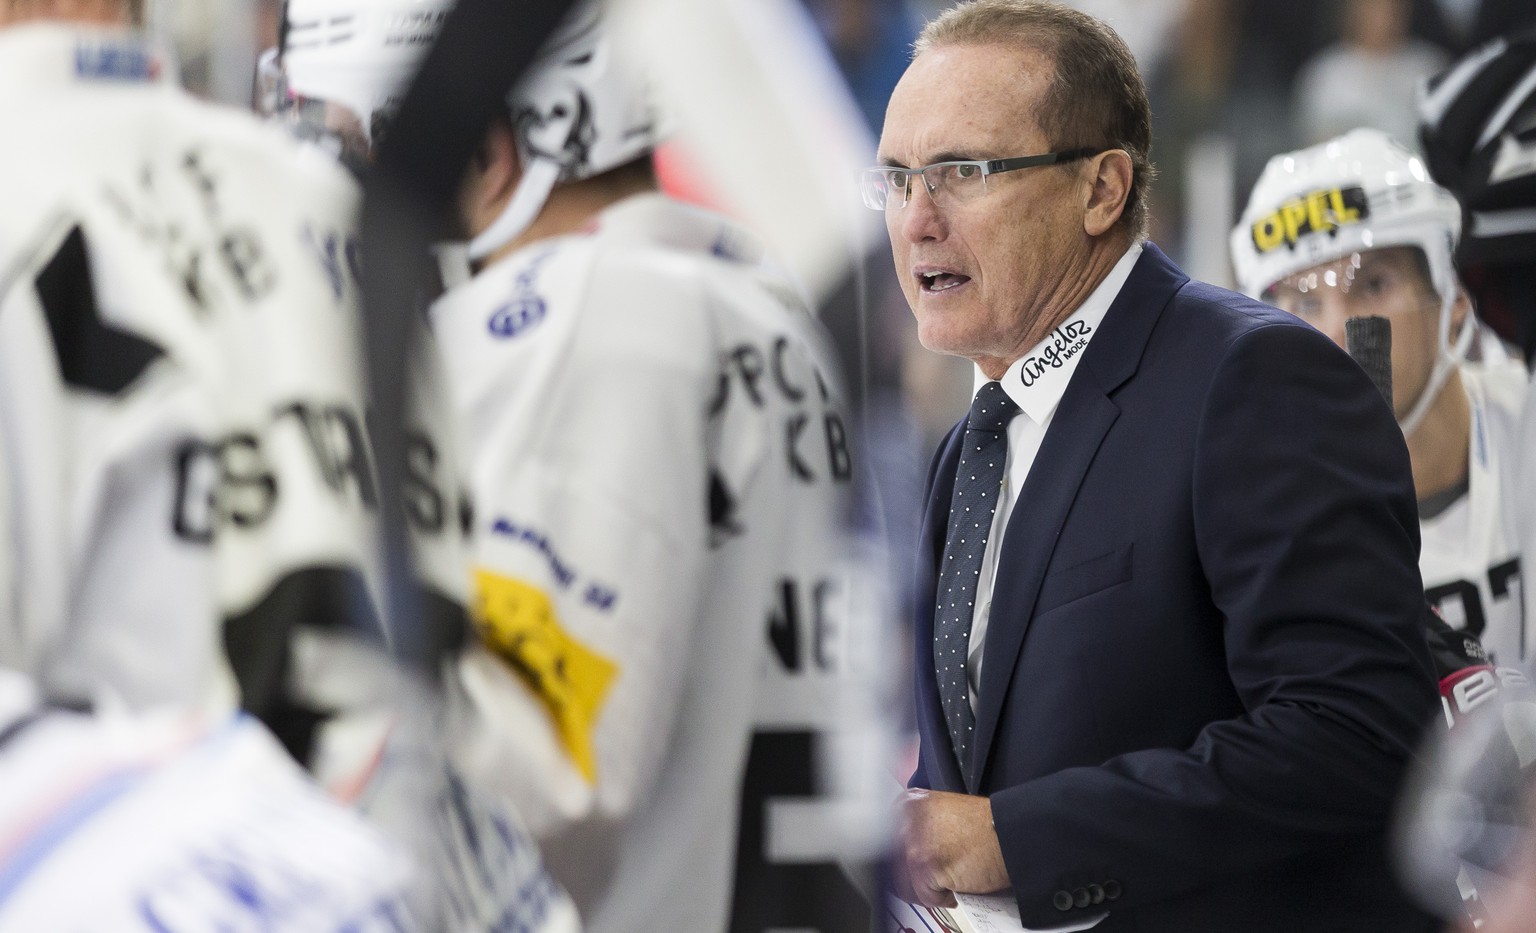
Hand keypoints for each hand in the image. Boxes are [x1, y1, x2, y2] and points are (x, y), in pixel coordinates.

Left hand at [894, 788, 1010, 907]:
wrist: (1010, 833)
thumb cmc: (984, 826)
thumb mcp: (941, 813)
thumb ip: (917, 826)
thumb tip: (901, 851)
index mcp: (906, 804)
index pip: (887, 844)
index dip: (903, 862)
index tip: (914, 868)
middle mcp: (905, 820)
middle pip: (893, 867)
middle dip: (914, 879)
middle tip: (935, 879)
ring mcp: (913, 844)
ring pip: (906, 885)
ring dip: (928, 889)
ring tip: (948, 880)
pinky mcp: (926, 866)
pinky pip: (927, 897)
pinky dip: (944, 898)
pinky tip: (958, 884)